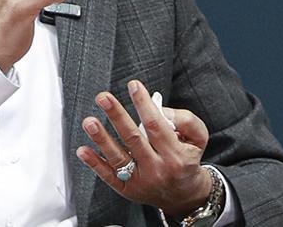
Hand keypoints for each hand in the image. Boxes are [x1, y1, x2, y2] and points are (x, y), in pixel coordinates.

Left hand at [75, 79, 213, 215]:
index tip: (133, 86)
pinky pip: (108, 176)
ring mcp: (140, 181)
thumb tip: (158, 108)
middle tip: (103, 98)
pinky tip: (83, 150)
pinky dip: (94, 163)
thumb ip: (186, 120)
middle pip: (134, 139)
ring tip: (89, 122)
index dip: (144, 104)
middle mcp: (157, 169)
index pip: (156, 125)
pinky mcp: (127, 190)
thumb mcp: (199, 138)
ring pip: (118, 158)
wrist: (184, 196)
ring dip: (101, 139)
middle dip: (117, 116)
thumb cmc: (188, 160)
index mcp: (175, 155)